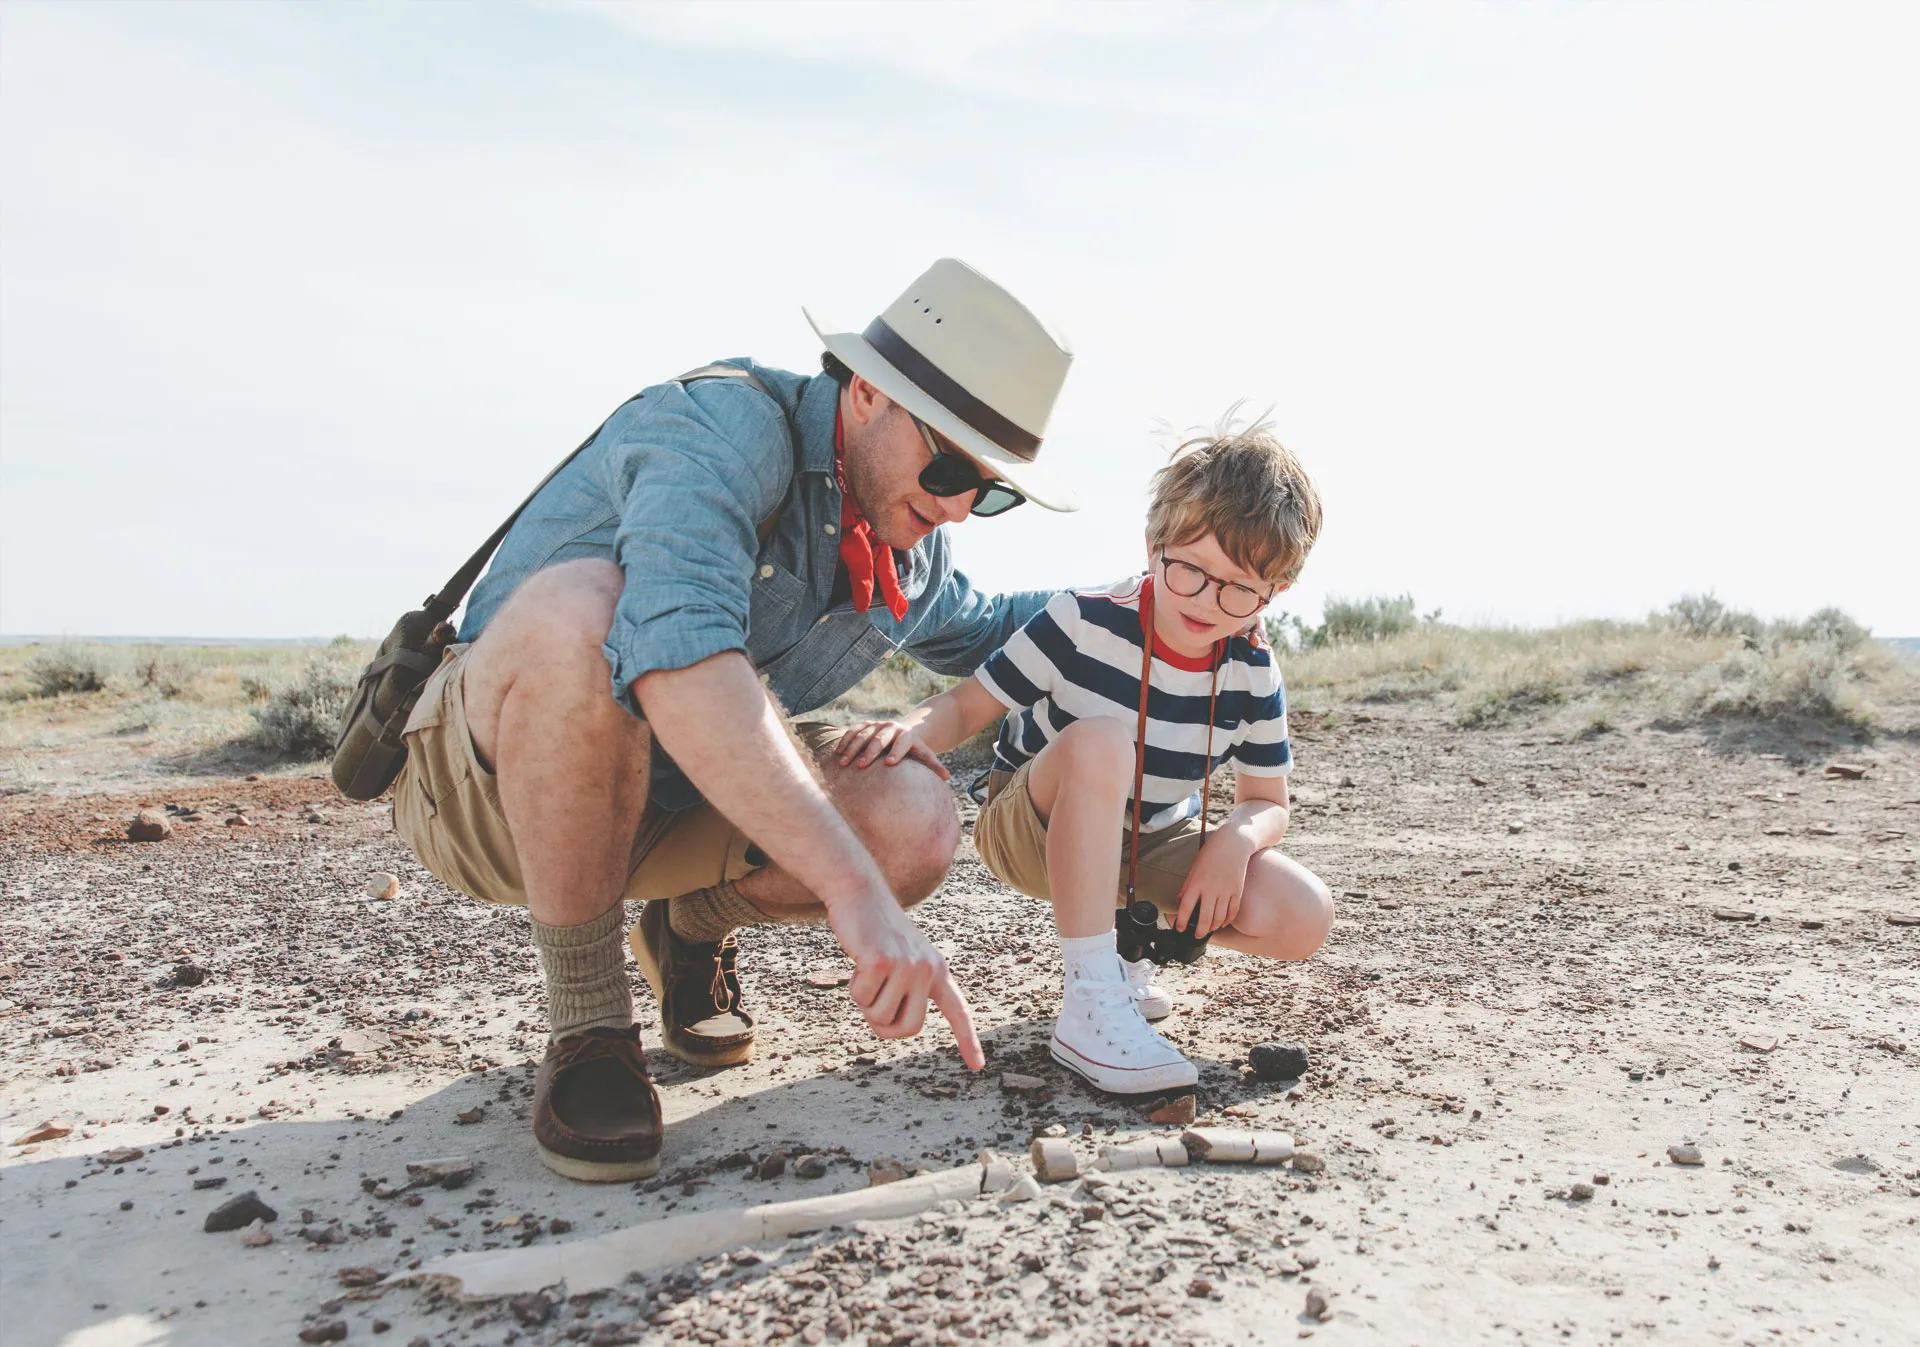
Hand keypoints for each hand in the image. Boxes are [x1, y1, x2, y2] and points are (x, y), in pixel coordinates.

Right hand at [827, 886, 983, 1069]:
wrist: (860, 893)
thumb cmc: (875, 932)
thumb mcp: (900, 960)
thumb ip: (906, 991)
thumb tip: (896, 1028)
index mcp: (937, 970)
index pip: (958, 1011)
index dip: (967, 1040)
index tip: (978, 1067)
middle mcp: (928, 969)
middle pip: (908, 1029)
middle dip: (884, 1026)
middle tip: (872, 1002)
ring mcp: (907, 964)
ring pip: (880, 1017)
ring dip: (864, 1002)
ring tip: (866, 971)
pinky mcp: (883, 961)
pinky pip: (861, 998)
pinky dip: (853, 986)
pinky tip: (858, 960)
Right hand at [836, 718, 949, 780]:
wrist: (902, 731)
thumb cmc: (913, 751)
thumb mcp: (924, 755)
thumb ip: (933, 766)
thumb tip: (947, 777)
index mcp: (907, 735)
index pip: (903, 742)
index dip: (897, 751)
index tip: (889, 763)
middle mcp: (892, 727)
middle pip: (881, 738)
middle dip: (870, 751)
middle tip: (861, 765)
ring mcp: (877, 724)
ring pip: (863, 733)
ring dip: (853, 747)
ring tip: (844, 763)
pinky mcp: (865, 725)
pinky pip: (853, 730)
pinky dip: (845, 740)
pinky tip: (837, 753)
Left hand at [1174, 826, 1257, 936]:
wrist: (1233, 844)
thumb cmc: (1211, 854)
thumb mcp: (1195, 868)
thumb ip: (1187, 886)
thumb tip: (1180, 900)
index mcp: (1196, 883)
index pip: (1186, 907)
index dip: (1181, 921)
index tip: (1180, 928)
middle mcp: (1210, 889)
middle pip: (1204, 918)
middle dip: (1200, 931)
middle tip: (1197, 936)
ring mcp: (1225, 891)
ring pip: (1219, 918)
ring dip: (1213, 927)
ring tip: (1209, 930)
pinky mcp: (1237, 891)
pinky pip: (1232, 911)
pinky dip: (1227, 920)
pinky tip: (1222, 923)